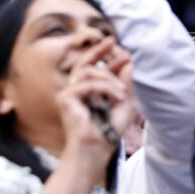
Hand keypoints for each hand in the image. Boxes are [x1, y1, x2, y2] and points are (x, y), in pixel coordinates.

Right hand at [56, 37, 134, 176]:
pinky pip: (88, 84)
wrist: (95, 151)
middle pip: (84, 63)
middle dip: (99, 51)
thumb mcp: (124, 106)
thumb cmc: (107, 134)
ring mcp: (67, 94)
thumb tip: (129, 65)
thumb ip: (126, 86)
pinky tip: (118, 96)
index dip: (104, 56)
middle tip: (114, 44)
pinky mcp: (65, 98)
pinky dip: (106, 88)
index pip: (92, 67)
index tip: (119, 48)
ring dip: (109, 78)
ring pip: (88, 71)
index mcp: (86, 92)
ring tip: (123, 92)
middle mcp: (74, 90)